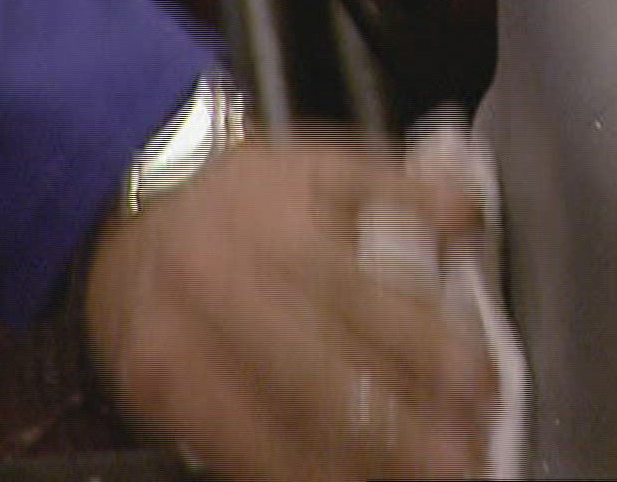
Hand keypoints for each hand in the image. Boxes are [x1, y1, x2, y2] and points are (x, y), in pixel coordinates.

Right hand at [83, 138, 496, 480]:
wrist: (132, 194)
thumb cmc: (248, 190)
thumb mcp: (324, 165)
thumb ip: (401, 187)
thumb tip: (470, 215)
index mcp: (280, 227)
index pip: (363, 298)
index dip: (428, 349)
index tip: (484, 387)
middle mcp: (229, 288)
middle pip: (323, 376)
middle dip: (400, 430)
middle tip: (465, 459)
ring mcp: (186, 348)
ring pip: (280, 424)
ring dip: (356, 467)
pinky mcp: (159, 392)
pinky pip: (233, 449)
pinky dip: (292, 474)